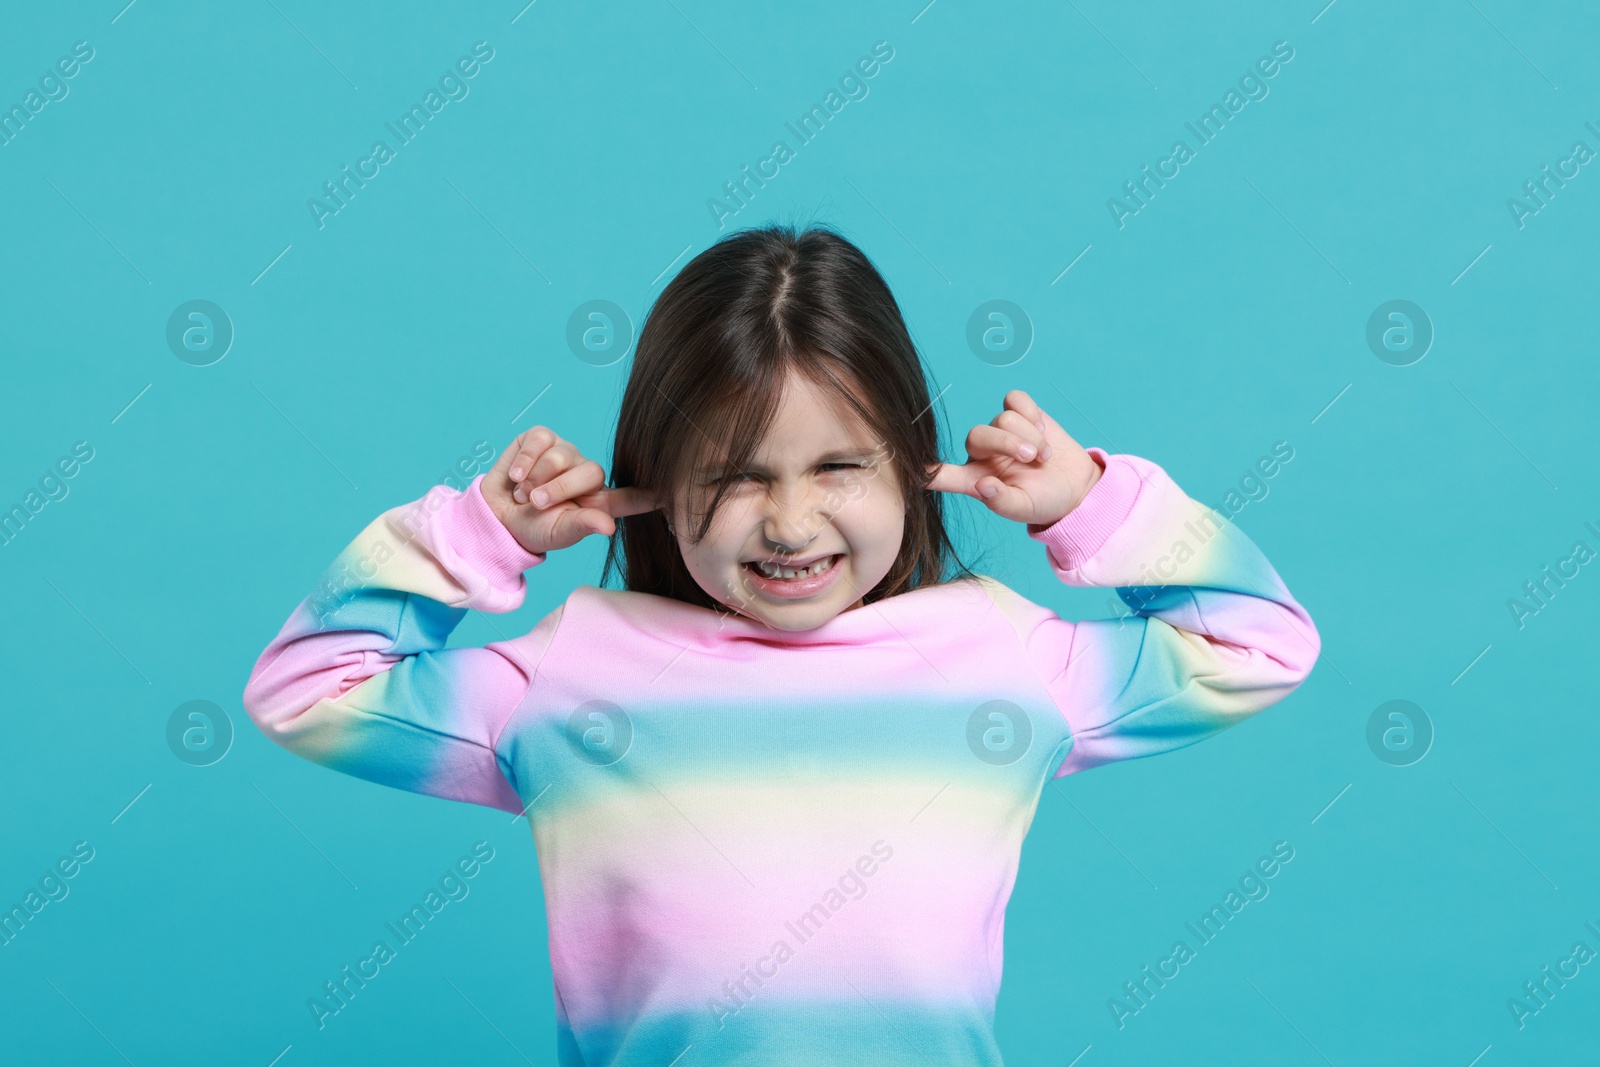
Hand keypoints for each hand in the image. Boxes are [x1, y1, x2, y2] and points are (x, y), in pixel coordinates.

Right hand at [481, 427, 658, 555]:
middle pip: (588, 472)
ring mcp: (566, 452)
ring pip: (560, 457)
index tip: (668, 493)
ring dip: (534, 480)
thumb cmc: (533, 526)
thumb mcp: (558, 532)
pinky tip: (516, 476)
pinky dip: (523, 462)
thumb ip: (583, 526)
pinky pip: (539, 441)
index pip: (631, 497)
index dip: (648, 495)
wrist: (497, 514)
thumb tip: (609, 526)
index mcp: (598, 501)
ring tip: (525, 494)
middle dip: (558, 490)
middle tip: (537, 503)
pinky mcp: (542, 438)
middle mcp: (587, 473)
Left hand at [927, 389, 1102, 530]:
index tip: (913, 470)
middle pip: (978, 434)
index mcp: (975, 479)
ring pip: (1003, 418)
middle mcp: (982, 453)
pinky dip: (1032, 414)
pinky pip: (1015, 400)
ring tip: (1043, 456)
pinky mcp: (1020, 413)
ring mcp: (1000, 431)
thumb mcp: (1024, 509)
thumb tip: (984, 485)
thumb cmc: (1044, 501)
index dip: (928, 471)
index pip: (944, 474)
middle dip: (1008, 443)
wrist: (1075, 486)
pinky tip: (1043, 430)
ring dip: (1030, 436)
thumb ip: (1002, 501)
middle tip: (1032, 458)